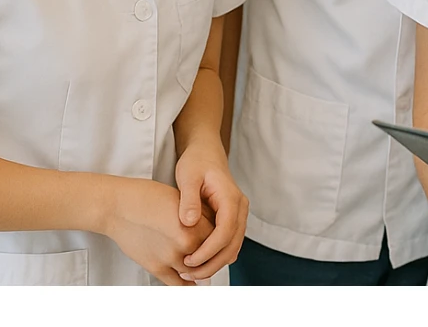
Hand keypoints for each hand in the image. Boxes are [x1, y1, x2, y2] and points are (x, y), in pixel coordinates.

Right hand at [102, 177, 216, 284]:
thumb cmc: (147, 198)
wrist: (118, 207)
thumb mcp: (181, 200)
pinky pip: (178, 283)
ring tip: (202, 265)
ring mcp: (170, 258)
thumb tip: (214, 228)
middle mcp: (185, 244)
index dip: (219, 236)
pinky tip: (191, 281)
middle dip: (210, 254)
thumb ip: (199, 216)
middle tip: (212, 253)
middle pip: (209, 256)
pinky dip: (187, 284)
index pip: (219, 238)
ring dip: (200, 270)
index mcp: (194, 225)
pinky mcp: (156, 267)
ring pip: (195, 272)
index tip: (218, 236)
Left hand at [174, 142, 249, 281]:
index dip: (209, 251)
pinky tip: (197, 262)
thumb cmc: (196, 162)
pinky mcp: (232, 220)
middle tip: (187, 274)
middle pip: (233, 245)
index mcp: (231, 197)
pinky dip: (216, 256)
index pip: (225, 232)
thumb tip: (189, 223)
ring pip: (233, 248)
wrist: (206, 153)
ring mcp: (238, 215)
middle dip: (212, 263)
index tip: (189, 261)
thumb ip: (188, 199)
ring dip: (214, 263)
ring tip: (189, 272)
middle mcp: (240, 208)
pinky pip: (229, 244)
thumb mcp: (188, 176)